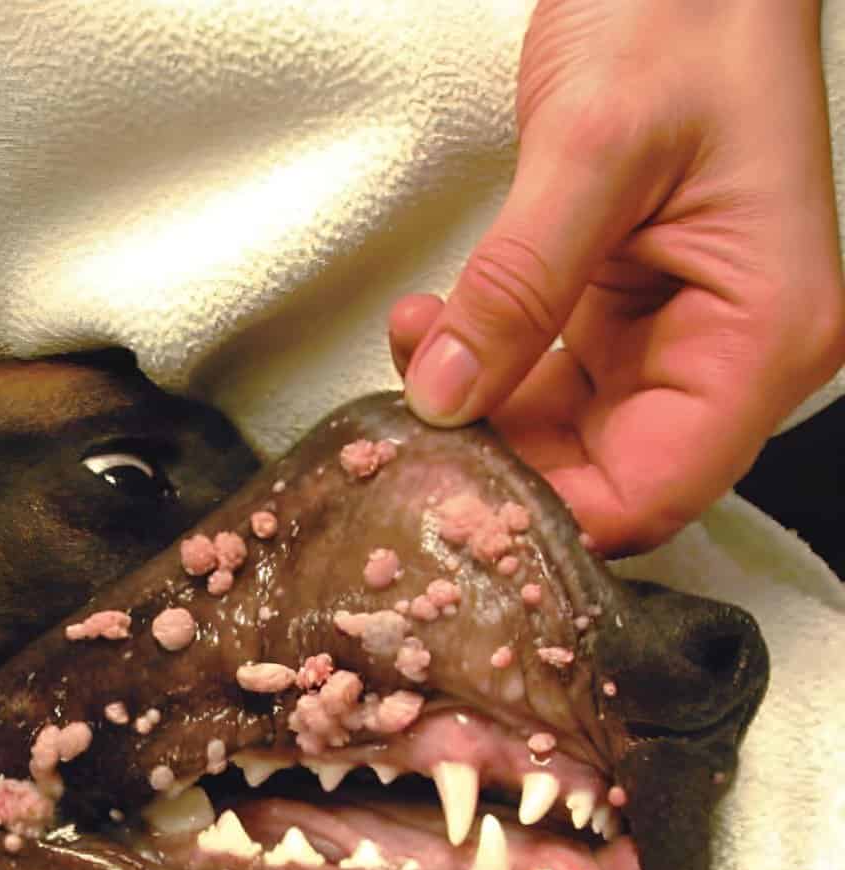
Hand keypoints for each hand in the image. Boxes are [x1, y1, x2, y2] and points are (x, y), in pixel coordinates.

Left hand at [390, 0, 844, 553]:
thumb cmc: (688, 15)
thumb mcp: (592, 145)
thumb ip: (516, 283)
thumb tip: (448, 395)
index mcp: (763, 335)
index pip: (652, 492)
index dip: (548, 518)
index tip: (451, 502)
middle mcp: (734, 354)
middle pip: (605, 479)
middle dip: (497, 463)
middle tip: (407, 436)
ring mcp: (684, 339)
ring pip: (566, 439)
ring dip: (476, 413)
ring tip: (416, 348)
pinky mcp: (633, 318)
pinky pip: (550, 384)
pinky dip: (485, 368)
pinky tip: (434, 329)